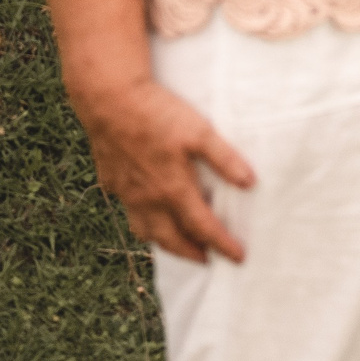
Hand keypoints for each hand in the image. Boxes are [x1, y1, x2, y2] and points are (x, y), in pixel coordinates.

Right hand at [67, 74, 254, 262]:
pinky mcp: (110, 180)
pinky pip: (127, 210)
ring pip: (145, 229)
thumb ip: (225, 159)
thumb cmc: (157, 114)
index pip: (202, 227)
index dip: (222, 244)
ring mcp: (126, 192)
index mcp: (173, 189)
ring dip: (163, 241)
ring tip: (176, 243)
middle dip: (191, 253)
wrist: (109, 100)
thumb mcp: (200, 132)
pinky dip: (141, 219)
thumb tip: (250, 183)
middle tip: (207, 260)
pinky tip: (146, 210)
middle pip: (171, 238)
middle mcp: (148, 198)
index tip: (238, 258)